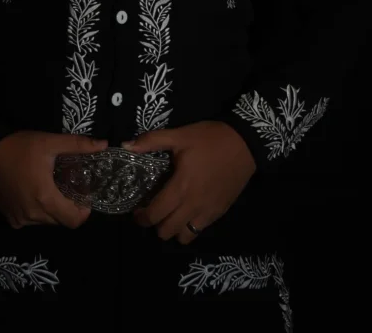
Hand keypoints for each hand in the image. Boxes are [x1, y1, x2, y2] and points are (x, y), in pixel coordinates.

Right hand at [0, 131, 107, 229]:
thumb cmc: (20, 147)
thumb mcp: (50, 142)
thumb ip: (78, 145)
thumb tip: (104, 144)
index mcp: (45, 198)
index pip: (75, 220)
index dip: (84, 210)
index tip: (83, 193)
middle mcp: (33, 214)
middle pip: (61, 220)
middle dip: (68, 205)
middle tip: (67, 184)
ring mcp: (20, 219)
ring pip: (46, 221)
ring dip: (52, 207)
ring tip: (49, 185)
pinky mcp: (10, 218)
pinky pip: (31, 220)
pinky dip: (37, 209)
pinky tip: (33, 190)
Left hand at [122, 121, 256, 245]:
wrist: (245, 143)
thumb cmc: (209, 139)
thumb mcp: (179, 135)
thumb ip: (151, 141)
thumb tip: (126, 146)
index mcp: (181, 187)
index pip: (155, 214)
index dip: (142, 217)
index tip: (137, 210)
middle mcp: (193, 205)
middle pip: (167, 231)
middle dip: (155, 225)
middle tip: (152, 211)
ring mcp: (208, 212)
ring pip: (184, 237)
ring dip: (173, 229)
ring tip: (171, 214)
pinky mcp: (220, 213)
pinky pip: (200, 231)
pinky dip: (190, 227)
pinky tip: (188, 211)